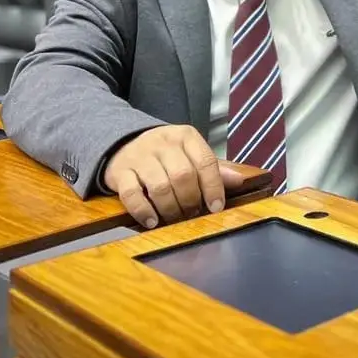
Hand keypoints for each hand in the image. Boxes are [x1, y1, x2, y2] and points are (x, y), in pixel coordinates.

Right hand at [103, 125, 244, 228]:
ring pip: (160, 187)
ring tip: (174, 218)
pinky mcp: (119, 172)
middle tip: (192, 214)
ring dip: (170, 208)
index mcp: (186, 136)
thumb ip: (213, 168)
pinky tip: (152, 221)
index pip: (205, 162)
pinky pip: (131, 195)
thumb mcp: (190, 153)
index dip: (213, 187)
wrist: (123, 143)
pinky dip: (143, 211)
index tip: (216, 207)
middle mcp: (163, 143)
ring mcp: (139, 156)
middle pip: (183, 176)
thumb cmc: (165, 153)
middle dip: (191, 200)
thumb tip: (238, 181)